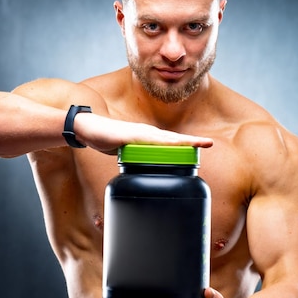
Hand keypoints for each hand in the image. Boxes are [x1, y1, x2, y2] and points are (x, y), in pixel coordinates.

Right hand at [74, 113, 213, 154]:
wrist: (88, 129)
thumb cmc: (106, 139)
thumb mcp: (125, 152)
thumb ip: (135, 158)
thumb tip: (142, 169)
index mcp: (148, 137)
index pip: (171, 142)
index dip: (187, 144)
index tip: (203, 146)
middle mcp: (147, 133)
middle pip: (173, 139)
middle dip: (192, 142)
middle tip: (209, 143)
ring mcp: (139, 133)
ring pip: (165, 138)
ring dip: (182, 141)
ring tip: (199, 143)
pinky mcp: (130, 135)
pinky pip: (149, 140)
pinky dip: (162, 143)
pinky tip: (172, 144)